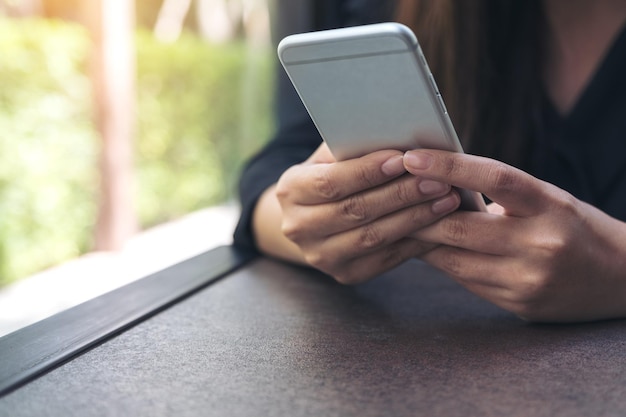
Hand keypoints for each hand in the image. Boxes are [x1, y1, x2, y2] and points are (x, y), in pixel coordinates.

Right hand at [274, 143, 459, 282]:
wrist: (315, 217)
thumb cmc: (333, 173)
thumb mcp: (332, 155)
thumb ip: (355, 147)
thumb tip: (398, 137)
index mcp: (290, 191)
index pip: (330, 183)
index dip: (367, 172)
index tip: (403, 159)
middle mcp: (298, 228)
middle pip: (355, 211)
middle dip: (400, 194)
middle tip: (438, 179)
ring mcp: (320, 256)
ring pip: (373, 237)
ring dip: (414, 218)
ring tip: (445, 199)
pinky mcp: (345, 274)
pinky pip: (385, 258)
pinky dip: (415, 241)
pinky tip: (438, 224)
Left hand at [404, 149, 625, 321]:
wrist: (622, 278)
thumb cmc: (575, 227)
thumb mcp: (546, 199)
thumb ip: (499, 195)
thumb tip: (437, 186)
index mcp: (549, 205)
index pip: (493, 179)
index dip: (448, 166)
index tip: (411, 157)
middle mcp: (540, 243)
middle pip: (460, 228)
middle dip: (418, 215)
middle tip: (389, 199)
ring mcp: (528, 279)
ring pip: (454, 260)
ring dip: (422, 243)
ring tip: (400, 225)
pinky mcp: (519, 305)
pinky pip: (466, 281)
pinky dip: (443, 264)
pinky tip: (430, 251)